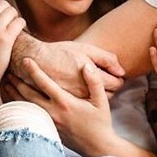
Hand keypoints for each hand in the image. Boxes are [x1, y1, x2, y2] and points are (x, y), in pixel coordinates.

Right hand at [0, 0, 24, 85]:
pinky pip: (19, 22)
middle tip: (10, 19)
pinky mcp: (6, 39)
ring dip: (15, 16)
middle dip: (8, 10)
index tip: (1, 13)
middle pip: (3, 4)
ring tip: (14, 24)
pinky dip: (21, 24)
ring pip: (12, 11)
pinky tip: (19, 29)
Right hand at [10, 32, 124, 96]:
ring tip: (97, 90)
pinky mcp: (63, 104)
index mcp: (91, 77)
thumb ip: (106, 59)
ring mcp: (72, 100)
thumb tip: (121, 71)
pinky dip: (85, 101)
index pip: (116, 84)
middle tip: (109, 83)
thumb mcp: (86, 49)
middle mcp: (83, 92)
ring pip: (95, 103)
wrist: (34, 59)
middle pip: (108, 96)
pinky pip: (81, 106)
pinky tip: (82, 94)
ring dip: (98, 97)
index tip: (116, 77)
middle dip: (110, 90)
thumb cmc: (60, 52)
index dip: (118, 79)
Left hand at [13, 58, 116, 156]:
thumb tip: (87, 65)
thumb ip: (94, 82)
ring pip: (26, 106)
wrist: (97, 147)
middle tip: (8, 70)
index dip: (34, 70)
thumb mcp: (101, 101)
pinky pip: (29, 116)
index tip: (25, 59)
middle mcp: (53, 112)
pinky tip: (13, 100)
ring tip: (6, 82)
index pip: (45, 83)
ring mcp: (48, 122)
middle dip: (17, 81)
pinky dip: (19, 106)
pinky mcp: (46, 129)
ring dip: (14, 94)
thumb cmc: (101, 123)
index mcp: (65, 103)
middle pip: (28, 94)